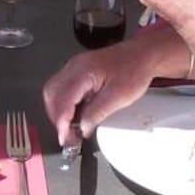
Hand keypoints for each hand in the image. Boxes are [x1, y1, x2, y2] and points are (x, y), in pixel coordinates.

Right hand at [43, 42, 157, 145]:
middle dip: (57, 117)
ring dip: (59, 112)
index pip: (62, 99)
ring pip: (54, 91)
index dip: (61, 122)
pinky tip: (76, 116)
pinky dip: (65, 105)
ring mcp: (75, 67)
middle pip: (52, 94)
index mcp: (82, 71)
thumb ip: (96, 113)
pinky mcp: (79, 71)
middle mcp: (74, 67)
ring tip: (71, 128)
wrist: (142, 55)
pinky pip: (63, 88)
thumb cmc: (134, 71)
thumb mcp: (118, 97)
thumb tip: (81, 128)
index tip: (65, 138)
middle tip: (67, 136)